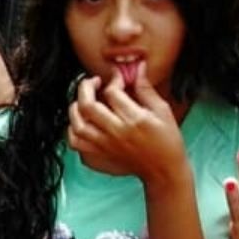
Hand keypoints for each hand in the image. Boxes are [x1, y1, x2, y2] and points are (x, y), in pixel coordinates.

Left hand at [67, 68, 186, 183]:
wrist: (163, 170)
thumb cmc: (167, 140)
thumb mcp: (162, 110)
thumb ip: (146, 89)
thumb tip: (138, 68)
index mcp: (135, 120)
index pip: (113, 93)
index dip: (113, 79)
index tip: (117, 76)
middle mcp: (117, 132)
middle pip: (88, 106)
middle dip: (86, 87)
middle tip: (93, 82)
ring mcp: (105, 145)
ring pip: (77, 123)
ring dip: (75, 107)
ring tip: (83, 99)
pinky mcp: (100, 154)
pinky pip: (75, 141)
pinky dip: (72, 129)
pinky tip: (80, 120)